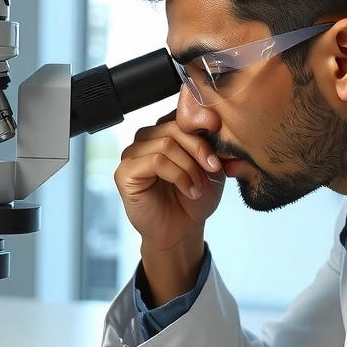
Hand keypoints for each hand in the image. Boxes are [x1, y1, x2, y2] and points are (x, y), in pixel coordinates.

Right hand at [115, 111, 224, 254]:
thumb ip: (213, 144)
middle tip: (214, 169)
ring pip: (166, 144)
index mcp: (164, 132)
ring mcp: (132, 154)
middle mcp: (146, 139)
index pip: (181, 115)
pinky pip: (155, 161)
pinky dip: (178, 176)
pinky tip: (189, 191)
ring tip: (199, 185)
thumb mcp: (212, 167)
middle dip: (200, 149)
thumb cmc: (194, 199)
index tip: (220, 143)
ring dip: (190, 166)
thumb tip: (218, 125)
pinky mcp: (125, 172)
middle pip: (175, 127)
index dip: (203, 127)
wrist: (183, 231)